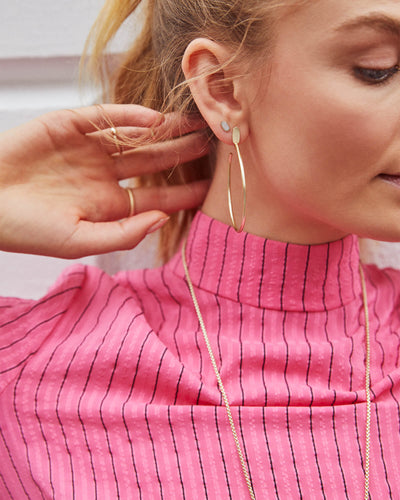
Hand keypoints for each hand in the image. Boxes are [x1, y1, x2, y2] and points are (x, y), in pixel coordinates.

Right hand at [0, 104, 208, 257]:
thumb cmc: (27, 231)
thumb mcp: (79, 241)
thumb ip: (124, 233)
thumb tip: (163, 219)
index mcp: (108, 205)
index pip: (155, 197)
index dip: (183, 193)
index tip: (210, 188)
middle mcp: (103, 175)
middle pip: (152, 163)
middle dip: (182, 155)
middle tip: (213, 147)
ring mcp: (88, 149)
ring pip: (135, 137)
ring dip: (165, 131)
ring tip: (195, 125)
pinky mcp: (68, 125)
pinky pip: (105, 118)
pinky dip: (129, 116)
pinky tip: (154, 119)